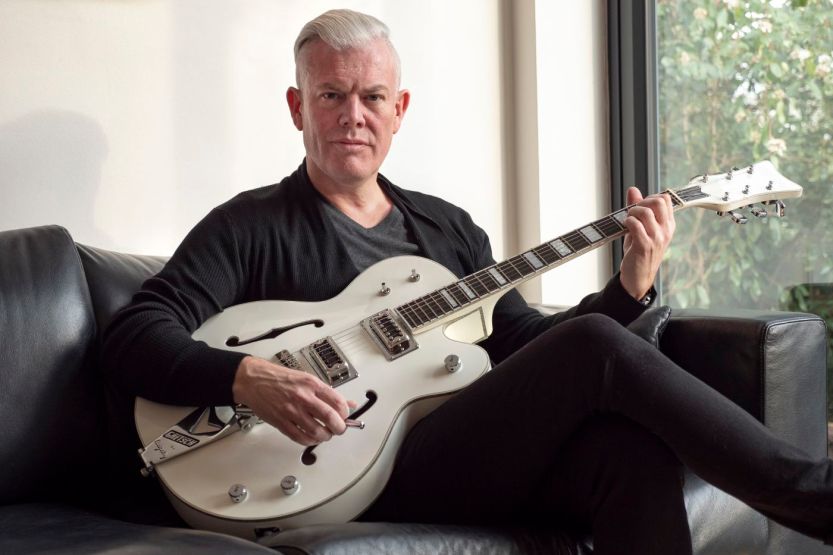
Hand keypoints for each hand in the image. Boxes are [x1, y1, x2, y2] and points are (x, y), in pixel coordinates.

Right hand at [232, 356, 354, 445]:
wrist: (253, 380)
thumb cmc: (279, 378)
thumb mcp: (307, 379)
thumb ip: (328, 393)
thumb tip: (348, 403)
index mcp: (312, 384)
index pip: (338, 402)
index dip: (346, 413)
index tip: (345, 416)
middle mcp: (303, 397)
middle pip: (330, 418)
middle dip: (339, 428)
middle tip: (339, 428)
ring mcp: (291, 411)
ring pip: (316, 432)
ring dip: (325, 436)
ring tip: (325, 433)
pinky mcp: (281, 422)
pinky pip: (300, 438)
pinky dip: (310, 441)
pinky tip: (312, 437)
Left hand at [619, 187, 675, 300]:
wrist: (637, 277)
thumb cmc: (639, 252)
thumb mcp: (641, 228)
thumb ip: (638, 208)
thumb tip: (633, 190)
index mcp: (668, 225)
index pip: (665, 199)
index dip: (650, 198)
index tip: (640, 206)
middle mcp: (665, 231)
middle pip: (658, 201)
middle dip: (642, 202)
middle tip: (633, 212)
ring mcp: (656, 239)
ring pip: (646, 212)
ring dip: (632, 213)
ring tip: (627, 220)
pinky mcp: (644, 246)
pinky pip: (636, 226)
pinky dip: (627, 222)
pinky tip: (625, 227)